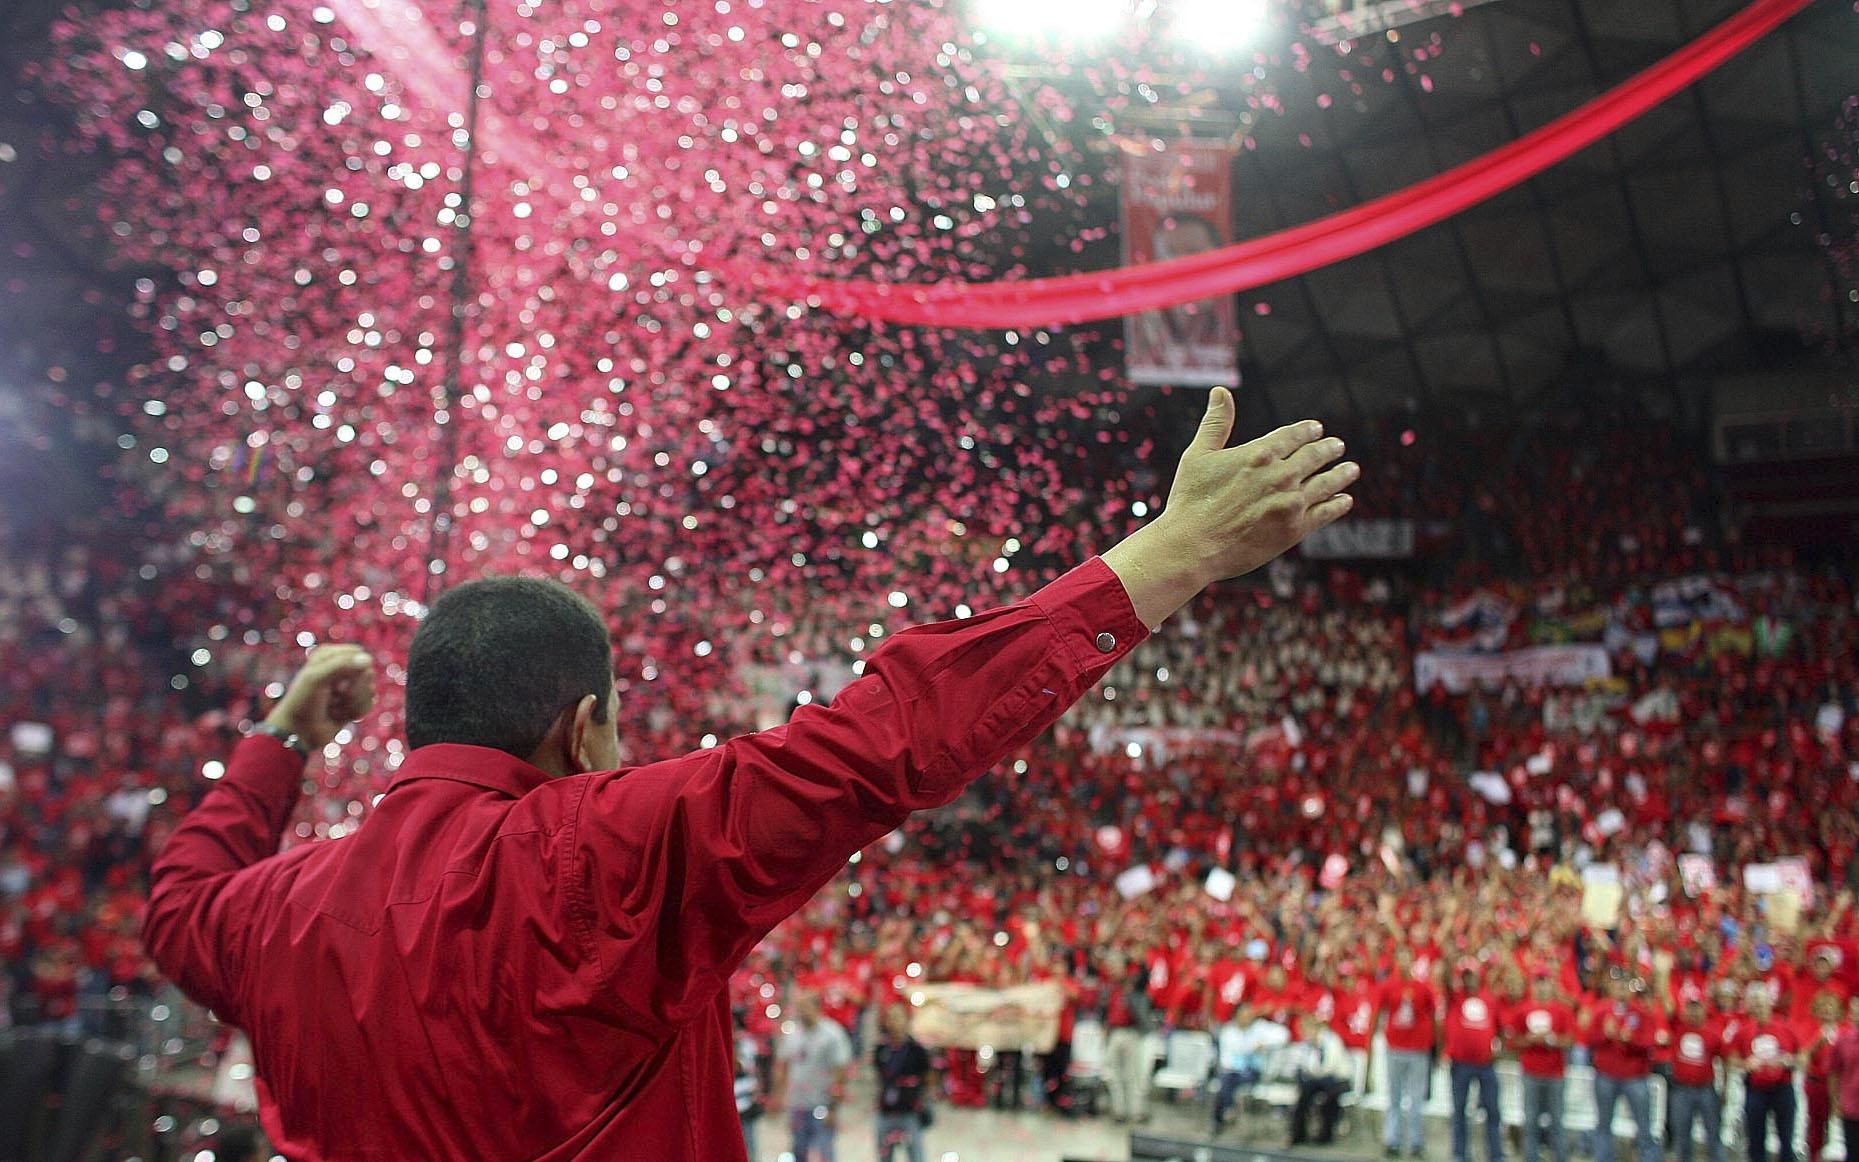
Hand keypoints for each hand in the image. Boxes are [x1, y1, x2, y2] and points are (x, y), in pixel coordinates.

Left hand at [264, 644, 375, 751]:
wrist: (298, 732)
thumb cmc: (302, 702)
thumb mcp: (316, 678)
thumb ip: (341, 665)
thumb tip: (368, 659)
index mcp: (329, 655)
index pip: (358, 654)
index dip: (352, 670)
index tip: (334, 683)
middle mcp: (341, 667)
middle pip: (368, 672)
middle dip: (354, 689)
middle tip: (334, 696)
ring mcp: (349, 685)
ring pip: (370, 689)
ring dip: (352, 703)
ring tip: (333, 707)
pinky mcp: (355, 701)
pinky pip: (369, 703)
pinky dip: (355, 712)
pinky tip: (339, 715)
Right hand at [1102, 387, 1354, 626]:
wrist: (1192, 545)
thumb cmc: (1190, 500)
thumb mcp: (1198, 455)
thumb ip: (1216, 423)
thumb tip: (1221, 391)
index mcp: (1259, 453)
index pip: (1293, 436)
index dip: (1307, 431)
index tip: (1317, 429)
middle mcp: (1280, 475)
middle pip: (1314, 456)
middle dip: (1328, 449)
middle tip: (1338, 445)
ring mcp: (1291, 502)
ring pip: (1327, 483)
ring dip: (1341, 474)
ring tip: (1351, 469)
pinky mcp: (1295, 529)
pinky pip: (1326, 513)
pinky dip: (1338, 505)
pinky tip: (1344, 501)